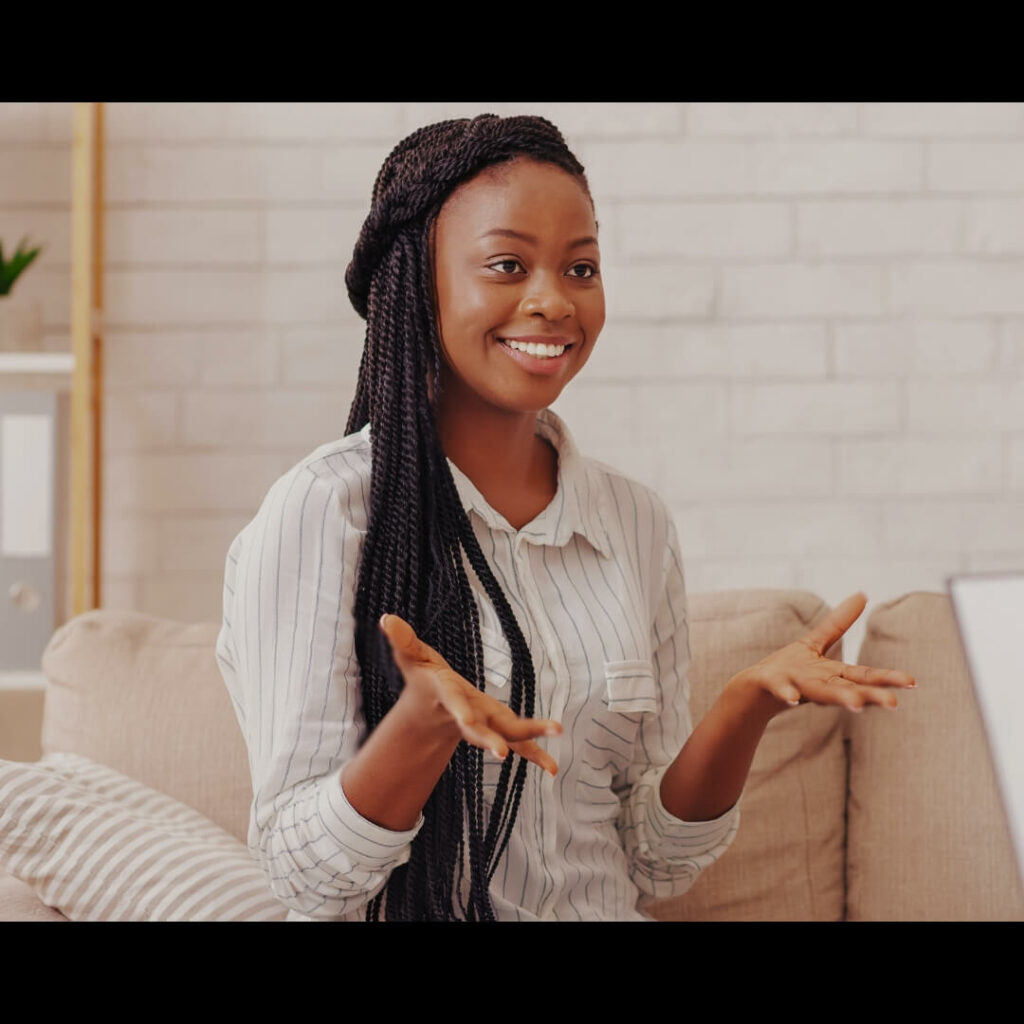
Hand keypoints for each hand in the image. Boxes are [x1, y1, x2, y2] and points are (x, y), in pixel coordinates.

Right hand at [380, 613, 561, 775]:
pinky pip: (520, 743)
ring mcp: (486, 724)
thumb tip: (387, 618)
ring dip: (530, 745)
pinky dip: (536, 754)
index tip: (466, 720)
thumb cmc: (424, 679)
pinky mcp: (499, 727)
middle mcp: (468, 715)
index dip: (460, 710)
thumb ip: (403, 640)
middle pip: (481, 729)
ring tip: (552, 765)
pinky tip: (553, 768)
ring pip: (508, 735)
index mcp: (449, 696)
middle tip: (503, 753)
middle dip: (491, 740)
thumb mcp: (412, 657)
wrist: (431, 711)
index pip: (455, 702)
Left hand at [726, 593, 915, 716]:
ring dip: (838, 699)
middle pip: (848, 689)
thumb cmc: (790, 669)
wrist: (754, 689)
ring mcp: (797, 685)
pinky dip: (787, 693)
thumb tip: (863, 593)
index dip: (887, 679)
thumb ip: (839, 623)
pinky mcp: (773, 684)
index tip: (912, 682)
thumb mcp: (815, 643)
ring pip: (820, 693)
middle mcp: (819, 684)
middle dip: (870, 696)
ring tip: (856, 704)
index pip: (864, 676)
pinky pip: (781, 689)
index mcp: (832, 675)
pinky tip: (792, 698)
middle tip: (893, 702)